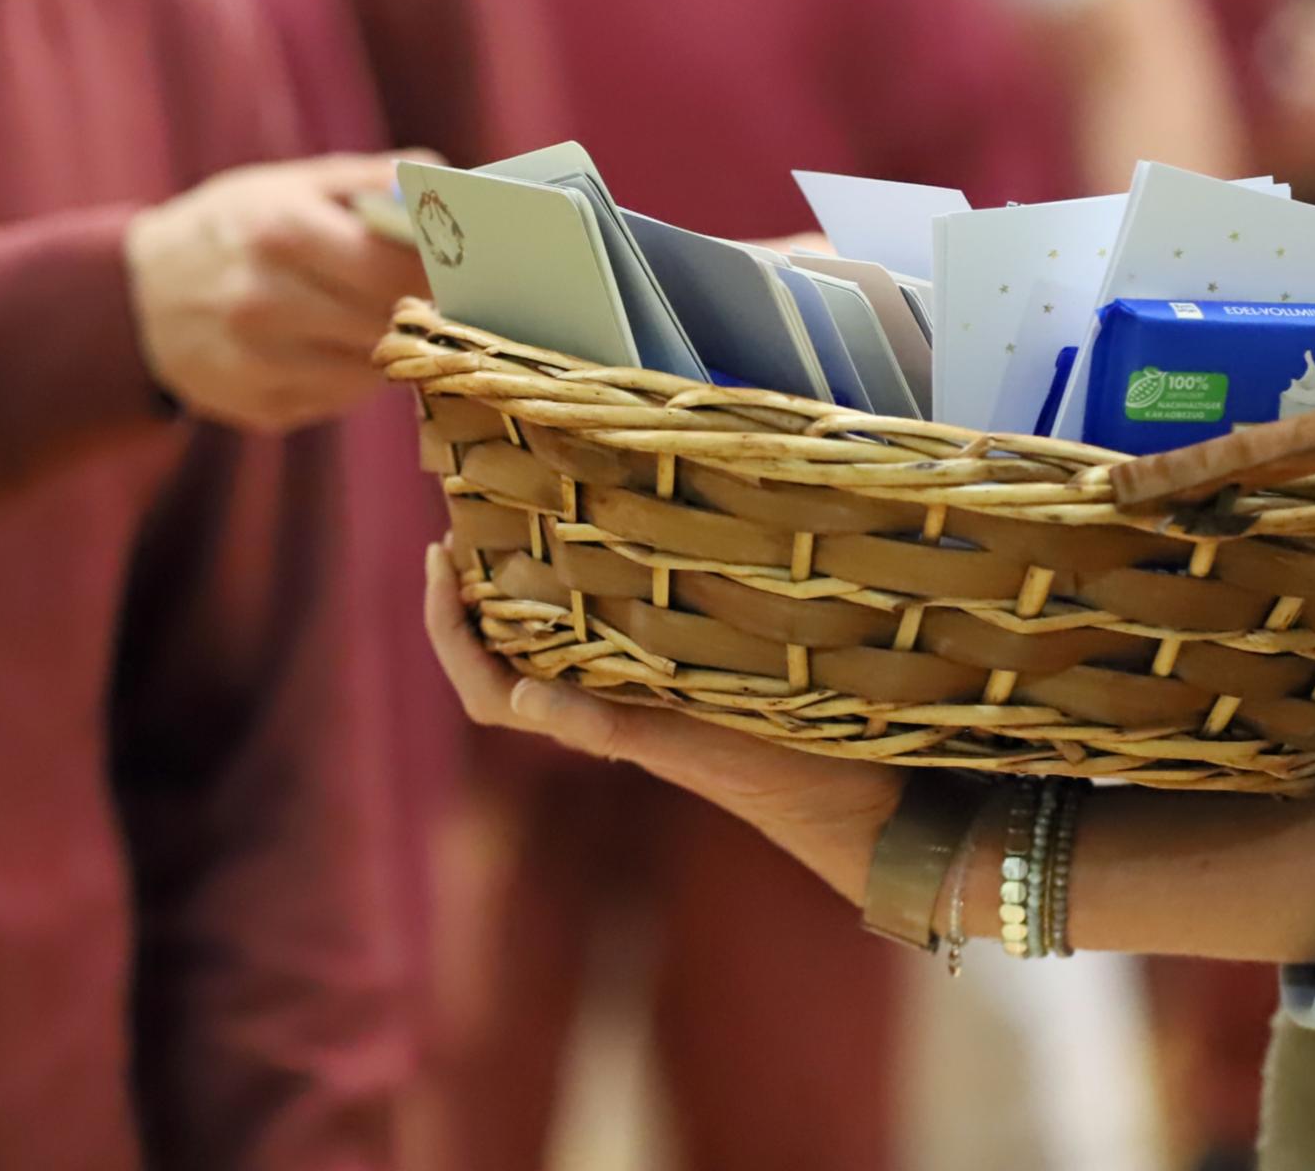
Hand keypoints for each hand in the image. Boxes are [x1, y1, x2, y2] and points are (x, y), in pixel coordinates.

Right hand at [124, 154, 431, 432]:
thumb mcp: (287, 184)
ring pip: (371, 370)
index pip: (396, 268)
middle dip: (417, 311)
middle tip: (429, 297)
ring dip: (386, 347)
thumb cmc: (232, 228)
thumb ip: (370, 179)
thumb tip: (444, 181)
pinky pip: (339, 400)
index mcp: (279, 232)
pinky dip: (351, 378)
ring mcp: (257, 363)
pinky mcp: (258, 409)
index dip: (438, 272)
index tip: (456, 268)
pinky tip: (331, 350)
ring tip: (373, 318)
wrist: (137, 297)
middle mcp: (264, 302)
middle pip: (388, 322)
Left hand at [423, 544, 902, 903]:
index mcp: (600, 722)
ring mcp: (657, 690)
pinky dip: (603, 587)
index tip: (439, 556)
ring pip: (563, 635)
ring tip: (524, 511)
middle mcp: (617, 704)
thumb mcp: (684, 743)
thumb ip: (604, 725)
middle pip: (511, 648)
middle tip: (472, 511)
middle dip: (480, 585)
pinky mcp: (704, 676)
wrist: (875, 804)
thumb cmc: (782, 776)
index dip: (447, 628)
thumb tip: (511, 698)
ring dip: (534, 581)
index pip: (482, 684)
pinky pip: (626, 628)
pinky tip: (619, 538)